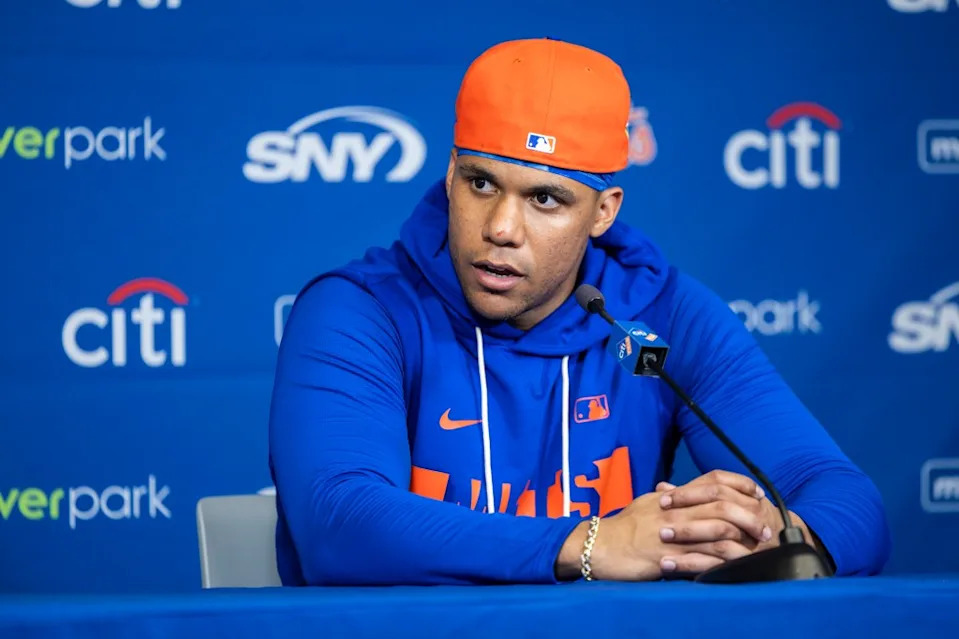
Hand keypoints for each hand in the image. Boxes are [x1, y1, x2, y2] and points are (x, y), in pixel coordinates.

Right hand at [554, 479, 771, 580]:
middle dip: (749, 515)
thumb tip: (674, 491)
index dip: (738, 484)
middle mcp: (675, 511)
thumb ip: (665, 499)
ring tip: (759, 547)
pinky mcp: (668, 557)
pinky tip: (738, 565)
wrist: (598, 545)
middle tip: (765, 526)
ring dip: (743, 540)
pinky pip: (703, 559)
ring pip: (717, 531)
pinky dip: (724, 561)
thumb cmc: (621, 527)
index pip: (711, 481)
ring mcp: (672, 533)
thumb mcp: (645, 505)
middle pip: (721, 505)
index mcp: (672, 497)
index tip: (756, 492)